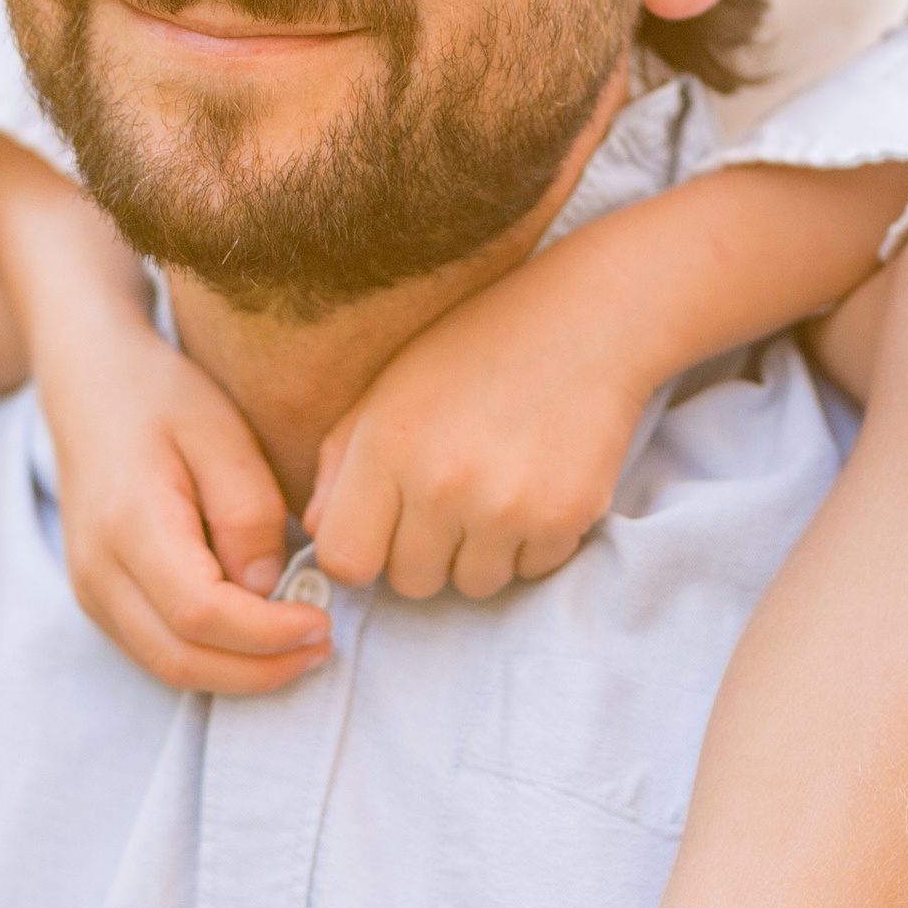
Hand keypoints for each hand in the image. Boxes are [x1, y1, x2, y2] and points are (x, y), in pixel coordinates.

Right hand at [47, 310, 330, 693]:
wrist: (89, 386)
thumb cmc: (161, 399)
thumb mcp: (222, 435)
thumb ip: (249, 514)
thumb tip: (268, 588)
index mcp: (129, 524)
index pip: (199, 613)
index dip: (266, 634)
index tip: (321, 621)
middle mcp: (98, 570)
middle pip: (181, 659)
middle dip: (260, 669)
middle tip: (321, 647)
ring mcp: (90, 591)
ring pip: (167, 668)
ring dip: (239, 674)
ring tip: (298, 648)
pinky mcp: (97, 598)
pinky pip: (155, 653)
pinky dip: (211, 660)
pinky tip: (256, 638)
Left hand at [309, 239, 650, 599]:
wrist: (587, 322)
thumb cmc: (476, 349)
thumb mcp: (389, 388)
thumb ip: (340, 463)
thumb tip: (319, 531)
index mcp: (387, 448)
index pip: (345, 560)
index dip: (361, 549)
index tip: (381, 527)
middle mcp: (441, 485)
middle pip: (410, 582)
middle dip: (423, 551)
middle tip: (450, 495)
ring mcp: (505, 508)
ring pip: (472, 585)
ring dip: (478, 552)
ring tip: (495, 486)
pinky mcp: (563, 520)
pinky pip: (529, 571)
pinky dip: (531, 543)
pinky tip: (536, 484)